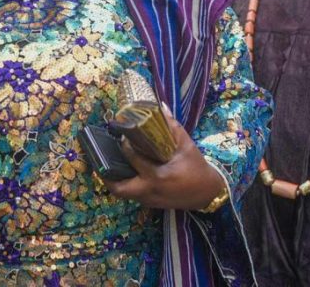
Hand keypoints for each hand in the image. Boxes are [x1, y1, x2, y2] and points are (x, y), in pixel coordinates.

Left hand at [102, 108, 225, 209]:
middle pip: (119, 188)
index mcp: (157, 176)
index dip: (124, 145)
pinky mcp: (151, 203)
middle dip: (106, 175)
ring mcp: (149, 200)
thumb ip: (172, 126)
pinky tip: (125, 171)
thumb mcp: (186, 145)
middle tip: (101, 158)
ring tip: (108, 164)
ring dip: (114, 181)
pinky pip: (132, 195)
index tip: (121, 133)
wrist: (207, 192)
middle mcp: (149, 190)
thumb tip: (161, 106)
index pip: (133, 159)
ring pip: (123, 194)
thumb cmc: (196, 167)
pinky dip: (126, 184)